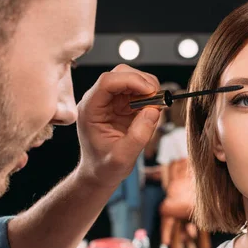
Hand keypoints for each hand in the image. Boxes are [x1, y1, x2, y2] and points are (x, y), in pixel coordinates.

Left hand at [75, 64, 160, 188]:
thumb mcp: (123, 157)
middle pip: (120, 74)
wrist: (100, 173)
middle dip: (142, 82)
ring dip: (148, 88)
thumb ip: (138, 135)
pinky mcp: (121, 104)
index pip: (107, 81)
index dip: (131, 81)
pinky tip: (152, 111)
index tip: (151, 92)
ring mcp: (110, 101)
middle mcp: (98, 100)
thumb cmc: (105, 167)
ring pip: (131, 78)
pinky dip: (150, 96)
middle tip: (158, 100)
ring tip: (156, 108)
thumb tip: (153, 110)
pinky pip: (138, 90)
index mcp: (90, 109)